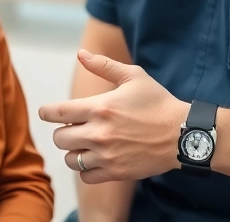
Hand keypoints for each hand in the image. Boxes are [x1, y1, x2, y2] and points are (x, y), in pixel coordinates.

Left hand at [37, 50, 187, 183]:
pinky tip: (96, 158)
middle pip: (59, 138)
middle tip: (75, 127)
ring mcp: (106, 155)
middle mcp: (99, 133)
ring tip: (86, 144)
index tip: (48, 113)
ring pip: (70, 159)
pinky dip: (86, 168)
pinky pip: (85, 175)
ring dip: (74, 151)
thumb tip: (81, 54)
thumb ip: (104, 65)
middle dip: (64, 131)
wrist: (182, 134)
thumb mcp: (133, 77)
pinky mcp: (115, 172)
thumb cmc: (157, 102)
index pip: (56, 113)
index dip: (47, 112)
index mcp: (99, 107)